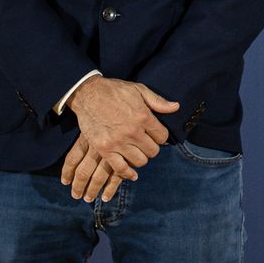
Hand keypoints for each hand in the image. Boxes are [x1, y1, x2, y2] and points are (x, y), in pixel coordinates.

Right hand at [60, 78, 178, 201]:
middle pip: (153, 151)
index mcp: (143, 116)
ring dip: (140, 158)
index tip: (155, 134)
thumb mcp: (139, 89)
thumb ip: (158, 101)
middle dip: (151, 147)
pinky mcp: (104, 149)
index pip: (163, 137)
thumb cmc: (114, 90)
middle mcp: (132, 131)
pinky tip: (131, 172)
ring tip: (136, 151)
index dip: (161, 136)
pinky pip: (120, 168)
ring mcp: (118, 142)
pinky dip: (127, 173)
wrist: (88, 94)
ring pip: (140, 161)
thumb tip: (176, 107)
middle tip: (145, 143)